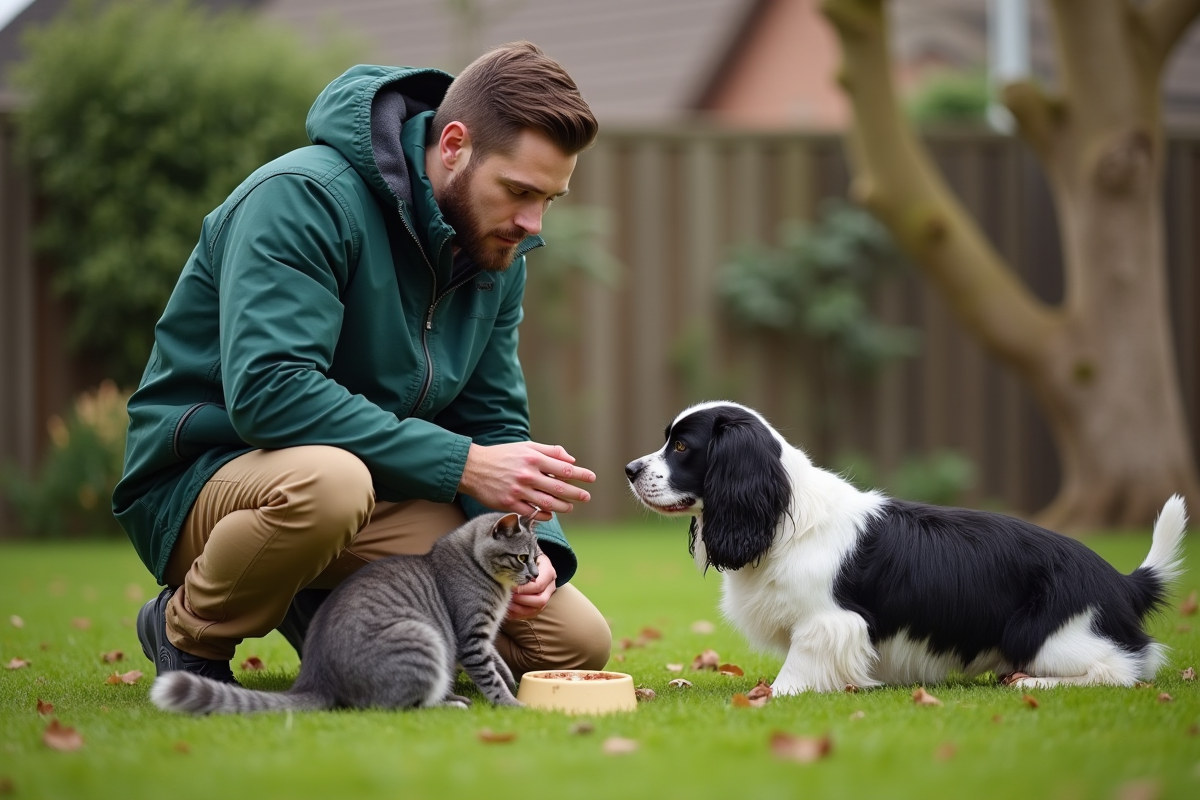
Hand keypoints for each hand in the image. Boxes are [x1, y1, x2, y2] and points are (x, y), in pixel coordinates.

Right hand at [458, 441, 594, 520]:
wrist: (472, 467)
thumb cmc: (502, 455)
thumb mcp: (526, 446)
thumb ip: (549, 451)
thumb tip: (571, 459)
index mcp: (533, 458)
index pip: (563, 468)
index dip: (580, 474)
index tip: (591, 478)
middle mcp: (527, 475)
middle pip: (559, 488)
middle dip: (576, 493)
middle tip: (586, 497)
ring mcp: (518, 491)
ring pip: (547, 503)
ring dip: (562, 506)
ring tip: (570, 506)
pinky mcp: (508, 503)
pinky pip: (531, 512)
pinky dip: (543, 514)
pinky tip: (550, 514)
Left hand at [506, 553, 556, 620]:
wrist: (532, 560)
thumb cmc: (526, 556)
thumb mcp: (526, 554)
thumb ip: (520, 559)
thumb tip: (506, 562)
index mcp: (548, 571)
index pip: (538, 585)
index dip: (523, 588)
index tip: (509, 586)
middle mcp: (550, 586)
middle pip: (540, 600)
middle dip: (521, 600)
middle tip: (507, 595)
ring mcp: (546, 596)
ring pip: (535, 609)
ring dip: (518, 609)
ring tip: (505, 602)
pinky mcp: (539, 604)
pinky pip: (529, 614)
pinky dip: (517, 614)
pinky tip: (506, 608)